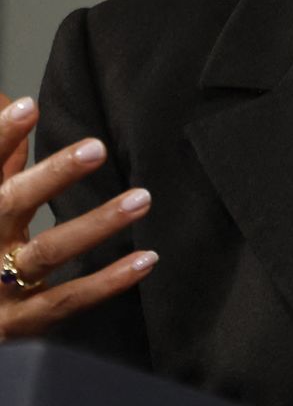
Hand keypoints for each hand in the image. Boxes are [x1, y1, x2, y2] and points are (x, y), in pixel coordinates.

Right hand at [0, 94, 156, 337]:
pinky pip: (69, 299)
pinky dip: (109, 281)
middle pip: (9, 205)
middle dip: (52, 176)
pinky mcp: (22, 320)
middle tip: (96, 147)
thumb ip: (1, 163)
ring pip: (48, 252)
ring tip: (142, 198)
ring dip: (96, 224)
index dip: (0, 136)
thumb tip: (12, 102)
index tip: (28, 105)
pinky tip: (147, 259)